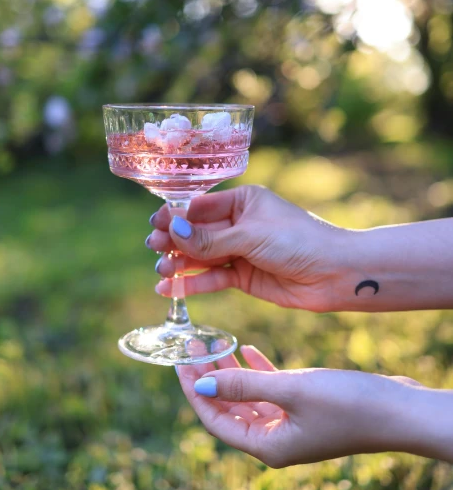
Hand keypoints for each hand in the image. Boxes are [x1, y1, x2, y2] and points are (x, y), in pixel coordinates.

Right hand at [146, 185, 345, 312]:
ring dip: (180, 264)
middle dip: (174, 241)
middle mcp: (239, 224)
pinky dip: (192, 283)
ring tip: (160, 272)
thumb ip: (210, 238)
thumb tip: (173, 230)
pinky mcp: (244, 277)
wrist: (335, 273)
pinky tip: (170, 288)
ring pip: (202, 257)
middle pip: (197, 232)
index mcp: (243, 201)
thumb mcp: (251, 236)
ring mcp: (240, 251)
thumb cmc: (298, 241)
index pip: (200, 207)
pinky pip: (212, 278)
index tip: (155, 226)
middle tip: (153, 249)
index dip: (176, 217)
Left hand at [177, 346, 423, 467]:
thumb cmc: (347, 404)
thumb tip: (202, 384)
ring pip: (247, 397)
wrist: (399, 411)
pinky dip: (257, 372)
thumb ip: (245, 385)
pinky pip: (270, 392)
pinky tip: (248, 349)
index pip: (215, 420)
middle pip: (228, 408)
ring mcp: (290, 425)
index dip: (194, 391)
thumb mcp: (291, 390)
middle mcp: (275, 440)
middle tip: (193, 345)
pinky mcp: (305, 409)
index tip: (178, 363)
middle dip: (209, 377)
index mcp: (267, 446)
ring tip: (214, 342)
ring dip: (231, 371)